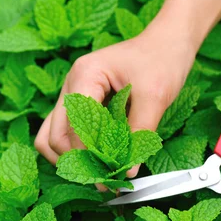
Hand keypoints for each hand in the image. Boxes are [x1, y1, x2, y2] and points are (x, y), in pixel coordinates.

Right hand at [34, 32, 195, 177]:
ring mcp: (73, 94)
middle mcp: (72, 85)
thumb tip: (127, 170)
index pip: (75, 127)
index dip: (91, 155)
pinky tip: (99, 159)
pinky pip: (67, 132)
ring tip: (96, 173)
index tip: (110, 175)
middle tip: (103, 179)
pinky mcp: (81, 103)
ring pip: (52, 136)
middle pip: (55, 136)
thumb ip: (140, 133)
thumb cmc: (163, 59)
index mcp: (85, 75)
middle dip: (78, 160)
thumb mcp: (155, 96)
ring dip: (71, 158)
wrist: (168, 41)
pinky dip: (78, 149)